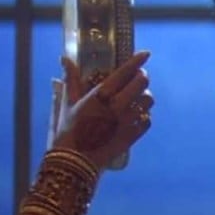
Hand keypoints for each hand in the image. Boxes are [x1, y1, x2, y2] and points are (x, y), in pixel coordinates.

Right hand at [53, 51, 153, 168]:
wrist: (76, 160)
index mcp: (101, 94)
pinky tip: (137, 115)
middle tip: (137, 78)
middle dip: (141, 77)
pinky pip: (148, 120)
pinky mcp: (133, 135)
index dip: (138, 60)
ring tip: (137, 97)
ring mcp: (127, 121)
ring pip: (148, 100)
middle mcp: (118, 105)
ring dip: (144, 96)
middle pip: (142, 82)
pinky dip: (144, 115)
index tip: (145, 54)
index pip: (126, 71)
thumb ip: (72, 79)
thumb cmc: (70, 130)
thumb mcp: (69, 102)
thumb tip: (66, 59)